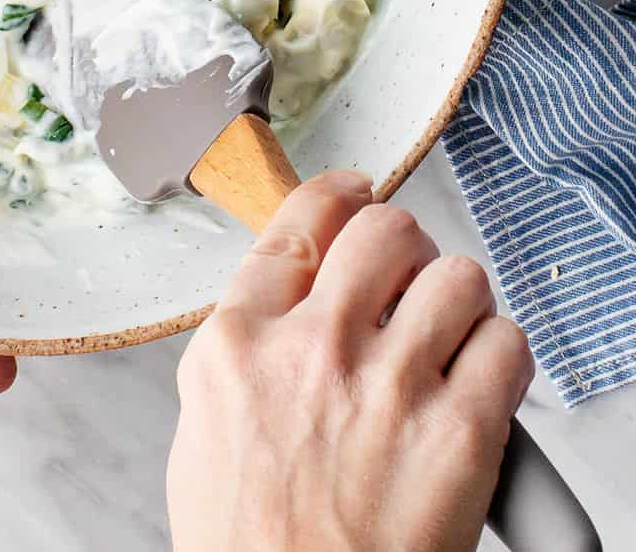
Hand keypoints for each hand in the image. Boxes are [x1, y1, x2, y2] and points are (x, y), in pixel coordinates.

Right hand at [167, 172, 533, 551]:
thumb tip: (286, 305)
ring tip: (447, 335)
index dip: (338, 195)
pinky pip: (505, 343)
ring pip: (455, 276)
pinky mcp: (459, 434)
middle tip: (406, 279)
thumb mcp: (205, 427)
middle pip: (382, 230)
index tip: (357, 193)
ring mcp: (389, 386)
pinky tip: (476, 383)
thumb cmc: (248, 545)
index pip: (298, 223)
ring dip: (457, 300)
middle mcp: (314, 349)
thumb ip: (244, 349)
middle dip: (402, 246)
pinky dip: (499, 355)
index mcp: (241, 342)